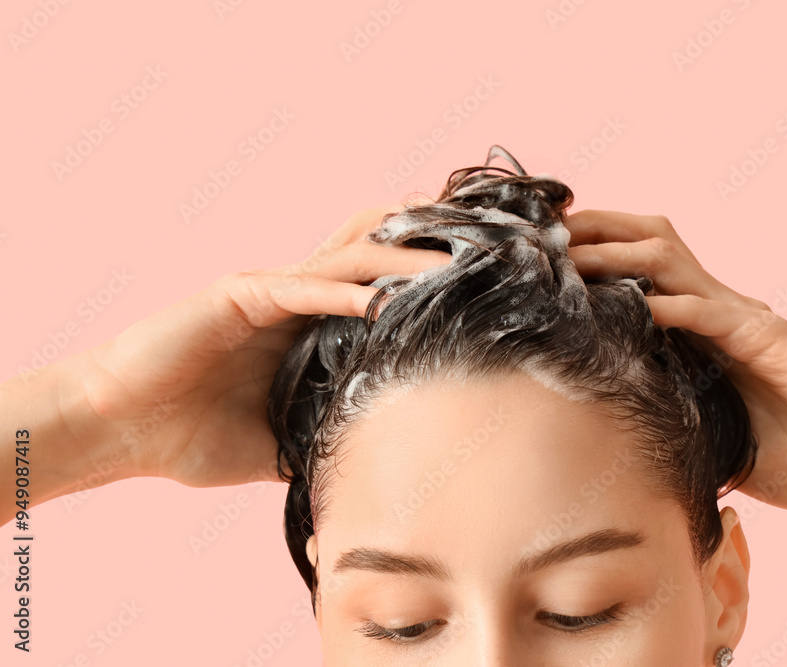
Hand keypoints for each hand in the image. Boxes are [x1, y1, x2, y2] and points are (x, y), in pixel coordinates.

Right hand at [78, 205, 450, 489]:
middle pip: (372, 261)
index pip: (376, 293)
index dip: (422, 285)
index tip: (477, 290)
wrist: (120, 429)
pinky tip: (384, 300)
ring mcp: (269, 291)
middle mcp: (295, 299)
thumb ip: (321, 441)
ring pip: (346, 261)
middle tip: (483, 253)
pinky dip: (344, 291)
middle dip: (424, 253)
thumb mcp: (278, 445)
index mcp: (307, 329)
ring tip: (450, 264)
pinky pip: (301, 286)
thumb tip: (373, 470)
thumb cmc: (191, 437)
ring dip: (397, 261)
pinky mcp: (239, 294)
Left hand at [562, 209, 786, 510]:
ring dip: (620, 254)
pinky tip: (638, 306)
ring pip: (672, 264)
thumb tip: (631, 449)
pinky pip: (712, 313)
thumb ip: (681, 428)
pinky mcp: (769, 339)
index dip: (599, 260)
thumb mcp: (721, 442)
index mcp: (706, 333)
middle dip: (599, 233)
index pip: (644, 278)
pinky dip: (673, 306)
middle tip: (549, 233)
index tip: (552, 261)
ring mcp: (744, 321)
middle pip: (651, 249)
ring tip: (574, 253)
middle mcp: (721, 313)